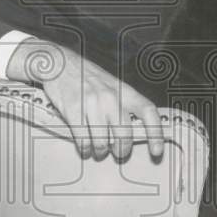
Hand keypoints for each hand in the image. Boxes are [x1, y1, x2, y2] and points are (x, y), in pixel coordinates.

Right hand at [7, 40, 163, 160]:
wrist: (60, 63)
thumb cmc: (87, 76)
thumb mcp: (112, 85)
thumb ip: (123, 105)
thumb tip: (134, 132)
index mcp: (124, 90)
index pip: (148, 111)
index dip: (156, 134)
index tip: (156, 151)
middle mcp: (111, 97)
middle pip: (125, 135)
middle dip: (122, 150)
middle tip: (117, 153)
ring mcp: (92, 103)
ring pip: (102, 142)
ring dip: (100, 151)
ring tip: (97, 149)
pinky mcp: (73, 110)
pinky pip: (83, 140)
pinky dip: (84, 148)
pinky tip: (84, 145)